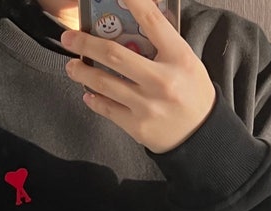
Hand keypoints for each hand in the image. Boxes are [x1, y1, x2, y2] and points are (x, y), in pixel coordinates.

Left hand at [61, 0, 216, 153]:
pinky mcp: (137, 126)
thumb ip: (163, 45)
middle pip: (115, 55)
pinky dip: (94, 99)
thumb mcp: (186, 62)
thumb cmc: (193, 95)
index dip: (133, 1)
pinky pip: (107, 109)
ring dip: (82, 72)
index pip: (152, 21)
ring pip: (105, 83)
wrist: (201, 136)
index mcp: (178, 58)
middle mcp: (162, 81)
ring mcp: (147, 105)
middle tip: (69, 38)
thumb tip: (132, 23)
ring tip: (72, 66)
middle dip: (85, 44)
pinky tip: (87, 93)